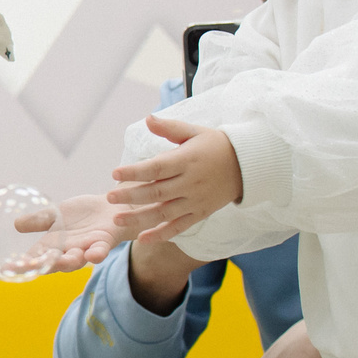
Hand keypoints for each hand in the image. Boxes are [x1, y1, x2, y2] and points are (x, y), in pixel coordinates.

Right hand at [10, 191, 132, 273]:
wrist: (111, 206)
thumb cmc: (81, 214)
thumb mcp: (56, 214)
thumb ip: (39, 220)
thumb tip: (16, 224)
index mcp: (53, 244)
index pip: (34, 257)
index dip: (22, 264)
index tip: (8, 268)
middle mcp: (68, 250)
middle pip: (54, 263)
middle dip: (43, 266)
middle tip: (32, 267)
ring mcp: (86, 247)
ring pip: (76, 260)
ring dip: (68, 262)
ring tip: (60, 261)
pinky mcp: (104, 241)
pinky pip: (100, 250)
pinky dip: (96, 254)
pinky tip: (91, 255)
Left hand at [107, 114, 241, 242]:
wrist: (248, 165)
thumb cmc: (216, 145)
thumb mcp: (195, 132)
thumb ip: (170, 128)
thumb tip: (147, 118)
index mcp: (186, 161)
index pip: (157, 168)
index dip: (135, 171)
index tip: (115, 172)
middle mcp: (190, 183)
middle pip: (156, 192)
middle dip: (131, 196)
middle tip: (109, 197)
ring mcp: (195, 201)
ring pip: (164, 213)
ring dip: (140, 218)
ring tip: (117, 220)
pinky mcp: (201, 213)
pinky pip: (179, 227)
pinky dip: (162, 234)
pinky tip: (142, 238)